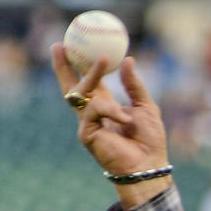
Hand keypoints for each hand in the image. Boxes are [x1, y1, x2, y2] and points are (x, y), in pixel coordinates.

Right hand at [51, 43, 171, 209]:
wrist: (149, 165)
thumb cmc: (150, 141)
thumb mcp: (146, 107)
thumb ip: (134, 85)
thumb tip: (128, 60)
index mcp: (106, 106)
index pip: (88, 83)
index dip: (79, 66)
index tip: (74, 45)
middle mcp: (93, 113)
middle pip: (70, 86)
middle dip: (62, 66)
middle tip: (60, 46)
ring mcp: (87, 123)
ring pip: (79, 93)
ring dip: (91, 74)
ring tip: (104, 60)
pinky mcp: (86, 133)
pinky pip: (94, 110)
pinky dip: (110, 110)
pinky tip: (125, 118)